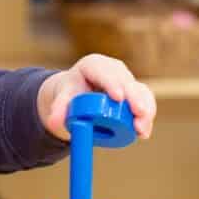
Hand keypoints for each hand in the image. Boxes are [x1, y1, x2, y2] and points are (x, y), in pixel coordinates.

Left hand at [37, 54, 156, 141]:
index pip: (102, 71)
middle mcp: (113, 69)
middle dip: (134, 98)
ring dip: (144, 110)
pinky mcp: (136, 92)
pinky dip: (146, 116)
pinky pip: (145, 102)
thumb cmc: (70, 96)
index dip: (112, 83)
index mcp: (92, 65)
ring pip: (140, 91)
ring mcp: (126, 80)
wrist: (78, 98)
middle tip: (138, 114)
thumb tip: (53, 123)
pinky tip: (144, 133)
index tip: (118, 98)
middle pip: (126, 81)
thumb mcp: (61, 101)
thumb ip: (57, 110)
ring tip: (141, 129)